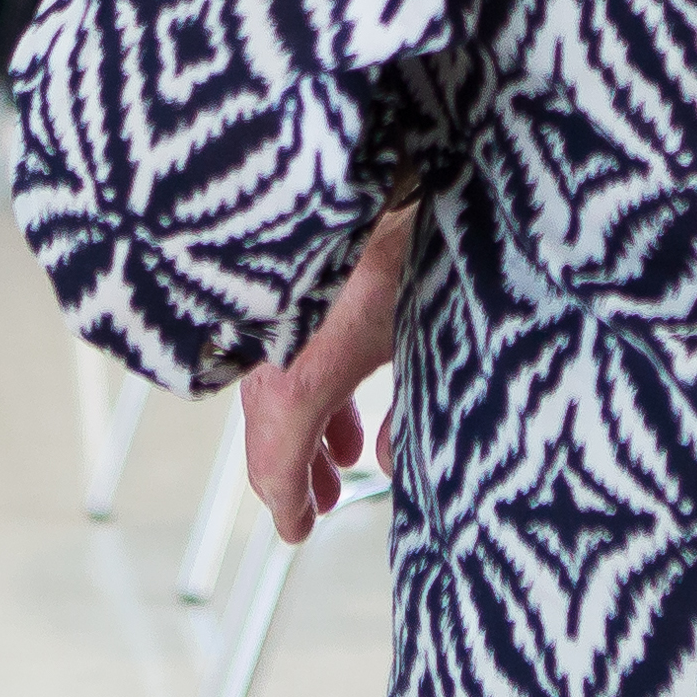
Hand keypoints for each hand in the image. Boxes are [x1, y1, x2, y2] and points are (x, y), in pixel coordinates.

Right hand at [239, 208, 410, 544]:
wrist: (397, 164)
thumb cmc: (424, 247)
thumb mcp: (429, 342)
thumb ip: (413, 415)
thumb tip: (389, 463)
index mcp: (305, 367)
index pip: (278, 455)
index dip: (287, 499)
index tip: (298, 532)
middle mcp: (272, 340)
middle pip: (267, 422)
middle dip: (294, 470)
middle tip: (321, 506)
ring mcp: (272, 311)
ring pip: (273, 383)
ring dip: (303, 428)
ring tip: (342, 461)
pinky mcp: (283, 283)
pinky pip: (280, 347)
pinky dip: (304, 383)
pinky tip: (340, 402)